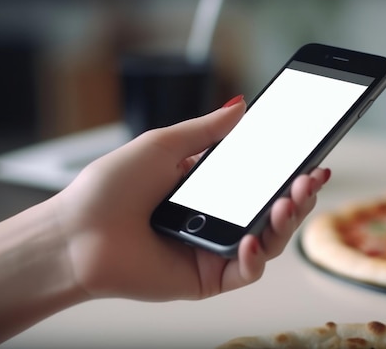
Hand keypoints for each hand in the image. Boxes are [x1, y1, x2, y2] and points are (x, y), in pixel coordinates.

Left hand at [54, 97, 330, 300]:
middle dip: (297, 196)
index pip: (260, 180)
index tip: (309, 158)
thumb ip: (207, 129)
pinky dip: (254, 257)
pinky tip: (250, 239)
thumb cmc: (108, 189)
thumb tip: (240, 106)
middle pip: (271, 213)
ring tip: (289, 201)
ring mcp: (212, 250)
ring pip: (266, 242)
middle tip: (309, 178)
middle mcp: (214, 219)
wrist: (75, 234)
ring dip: (285, 223)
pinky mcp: (205, 278)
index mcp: (207, 188)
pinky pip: (244, 272)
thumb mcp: (163, 145)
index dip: (287, 172)